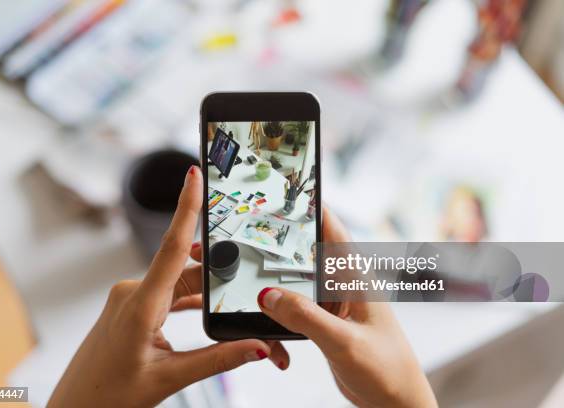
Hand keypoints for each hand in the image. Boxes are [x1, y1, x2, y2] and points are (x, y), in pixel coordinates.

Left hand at [48, 165, 287, 407]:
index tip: (194, 175)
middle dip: (220, 276)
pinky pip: (167, 293)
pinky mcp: (131, 305)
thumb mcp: (169, 379)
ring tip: (230, 307)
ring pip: (179, 283)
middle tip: (251, 281)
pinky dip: (188, 300)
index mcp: (140, 306)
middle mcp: (133, 292)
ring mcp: (130, 298)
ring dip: (205, 293)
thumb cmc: (110, 395)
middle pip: (187, 270)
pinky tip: (205, 310)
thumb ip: (217, 359)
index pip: (171, 247)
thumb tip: (257, 347)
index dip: (185, 207)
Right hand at [256, 207, 437, 407]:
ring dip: (275, 283)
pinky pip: (293, 308)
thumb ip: (307, 318)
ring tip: (252, 281)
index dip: (309, 206)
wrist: (394, 403)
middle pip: (305, 251)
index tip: (282, 192)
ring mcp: (331, 303)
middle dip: (280, 242)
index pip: (331, 228)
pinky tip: (274, 330)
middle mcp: (342, 284)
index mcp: (355, 277)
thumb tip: (269, 296)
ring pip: (294, 280)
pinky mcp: (322, 322)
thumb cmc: (389, 370)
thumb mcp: (345, 343)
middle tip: (251, 234)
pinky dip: (279, 314)